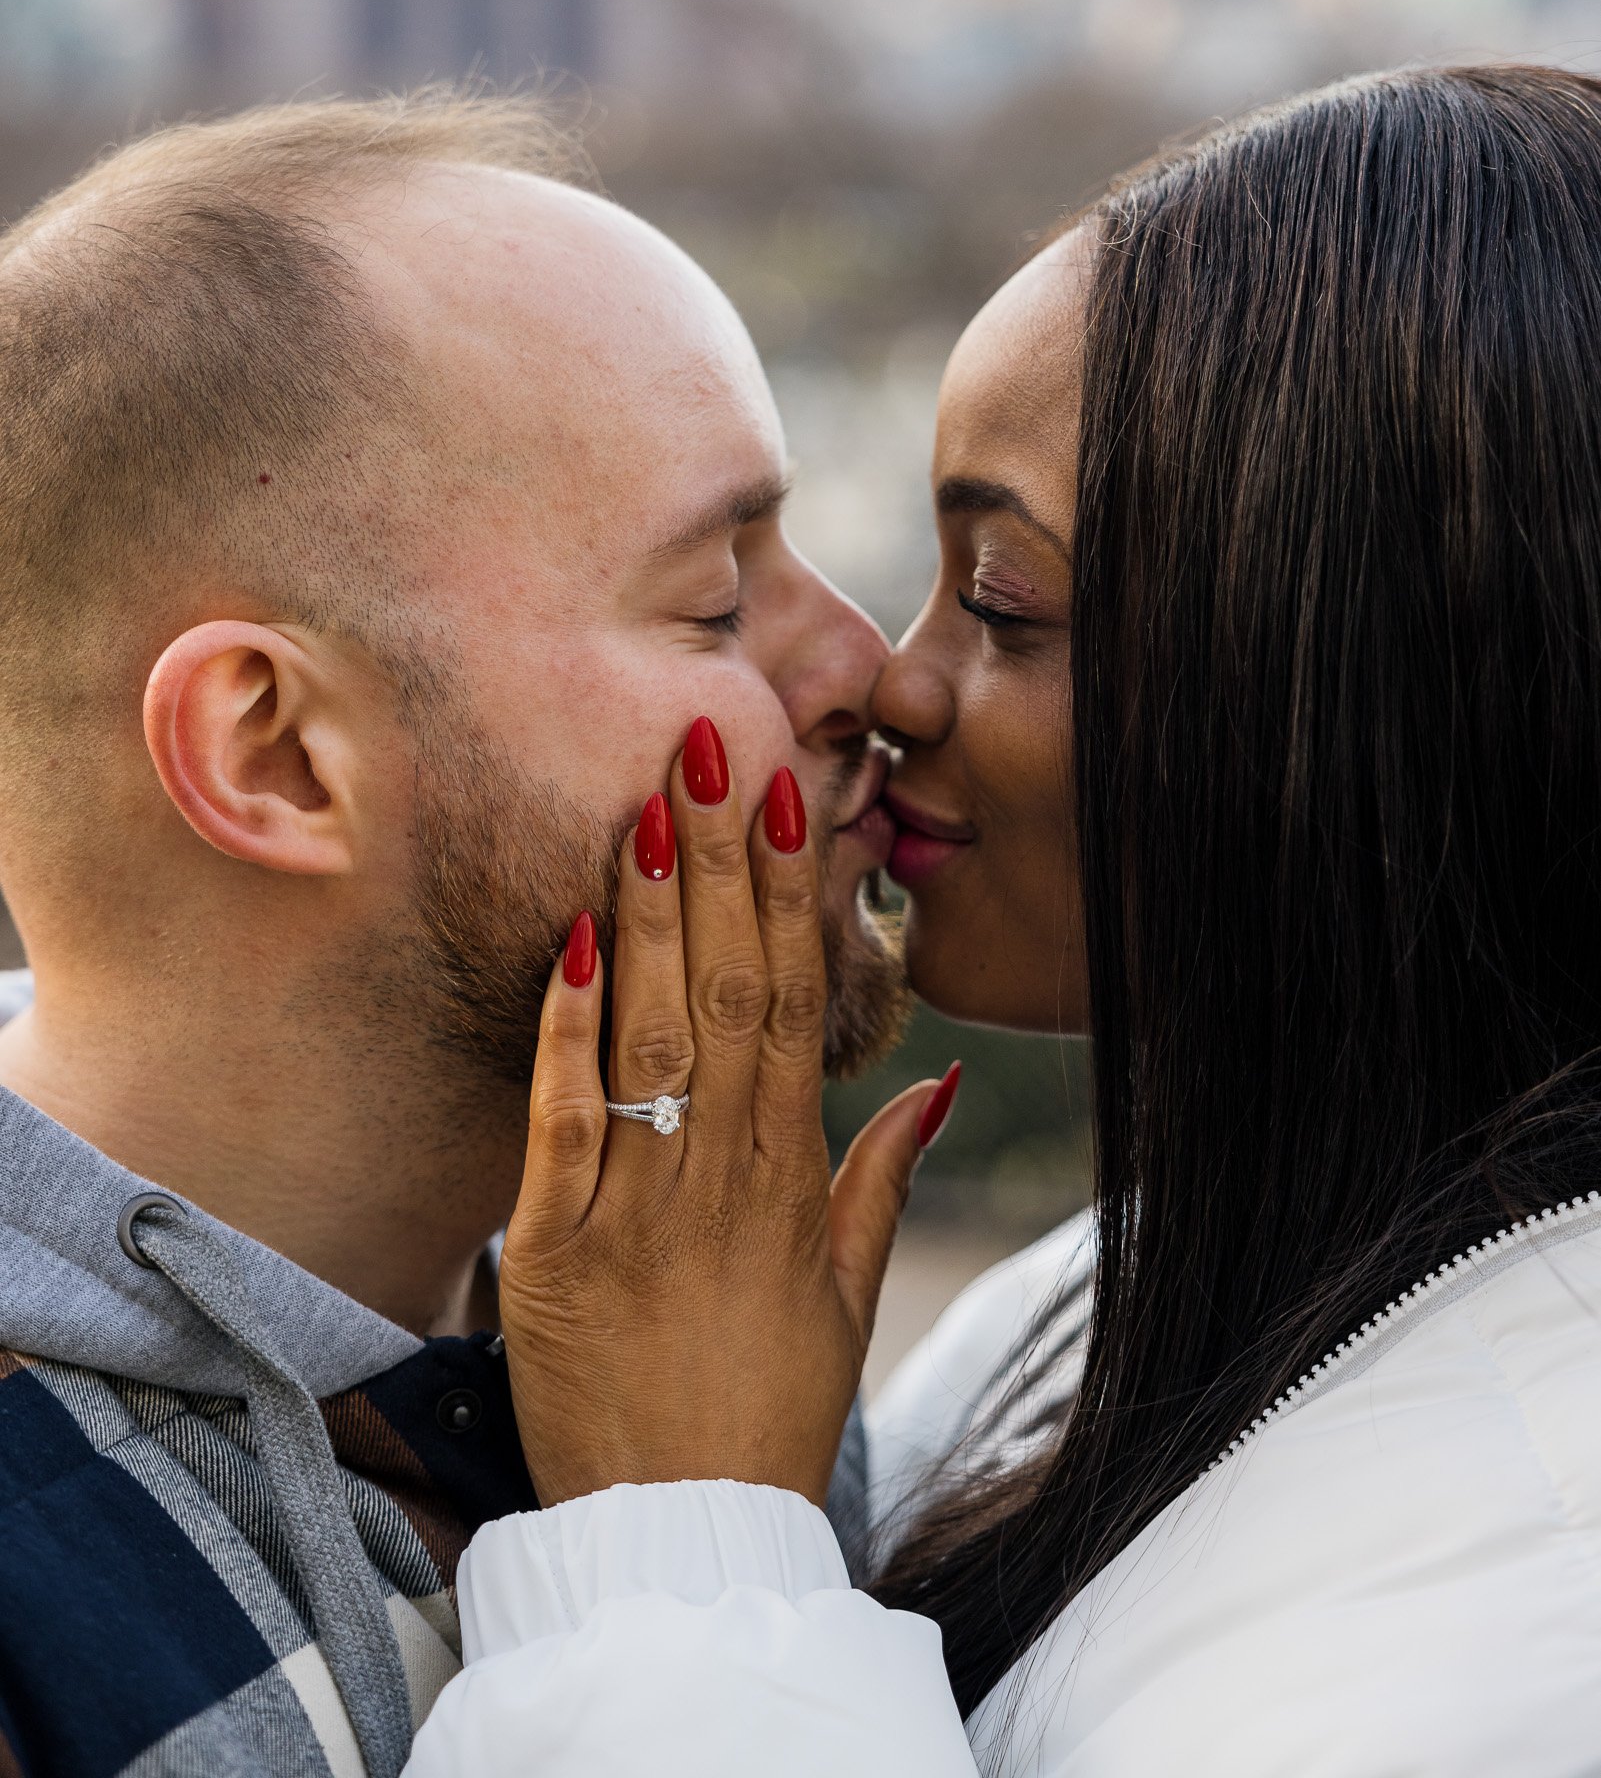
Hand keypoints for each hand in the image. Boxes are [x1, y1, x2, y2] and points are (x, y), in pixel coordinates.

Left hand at [495, 719, 955, 1509]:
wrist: (684, 1539)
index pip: (796, 1001)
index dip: (788, 892)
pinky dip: (567, 1025)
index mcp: (794, 1177)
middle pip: (728, 988)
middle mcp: (724, 1173)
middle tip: (704, 743)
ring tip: (644, 803)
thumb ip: (879, 1178)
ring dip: (649, 912)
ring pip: (654, 1031)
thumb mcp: (848, 1296)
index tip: (780, 794)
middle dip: (716, 861)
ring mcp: (641, 1204)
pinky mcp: (557, 1246)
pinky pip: (563, 1115)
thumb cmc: (767, 1411)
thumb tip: (927, 1081)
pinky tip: (571, 937)